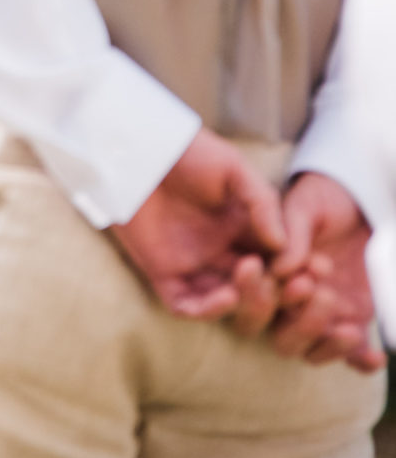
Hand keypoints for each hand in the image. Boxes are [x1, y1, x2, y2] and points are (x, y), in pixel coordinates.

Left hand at [111, 128, 286, 324]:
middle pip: (255, 286)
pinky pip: (185, 304)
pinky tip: (226, 295)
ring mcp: (193, 264)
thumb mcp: (235, 171)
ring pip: (224, 301)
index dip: (297, 268)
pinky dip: (206, 309)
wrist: (141, 148)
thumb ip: (262, 204)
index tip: (316, 270)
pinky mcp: (162, 272)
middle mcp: (222, 252)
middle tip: (290, 284)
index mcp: (244, 230)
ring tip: (253, 282)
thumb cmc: (190, 153)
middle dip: (276, 289)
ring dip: (244, 301)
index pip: (277, 260)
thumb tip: (285, 245)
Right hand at [265, 172, 383, 371]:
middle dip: (299, 323)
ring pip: (310, 351)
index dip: (257, 297)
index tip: (284, 279)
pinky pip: (352, 355)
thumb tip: (281, 268)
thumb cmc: (322, 200)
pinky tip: (375, 356)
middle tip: (319, 292)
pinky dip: (361, 361)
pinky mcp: (351, 321)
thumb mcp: (304, 207)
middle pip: (280, 337)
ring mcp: (319, 317)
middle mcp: (287, 305)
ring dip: (326, 344)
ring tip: (348, 330)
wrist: (357, 200)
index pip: (252, 302)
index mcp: (266, 278)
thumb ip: (291, 233)